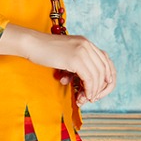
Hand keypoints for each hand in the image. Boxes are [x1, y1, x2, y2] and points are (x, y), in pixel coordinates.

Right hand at [0, 25, 116, 103]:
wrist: (32, 44)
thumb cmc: (45, 51)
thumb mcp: (66, 53)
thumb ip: (78, 61)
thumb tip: (86, 80)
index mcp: (86, 42)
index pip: (106, 60)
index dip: (107, 76)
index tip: (102, 88)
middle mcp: (87, 45)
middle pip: (104, 69)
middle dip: (101, 86)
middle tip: (93, 96)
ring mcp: (82, 51)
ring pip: (97, 75)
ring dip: (94, 90)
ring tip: (87, 98)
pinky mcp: (75, 59)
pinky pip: (89, 78)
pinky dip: (89, 89)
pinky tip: (84, 96)